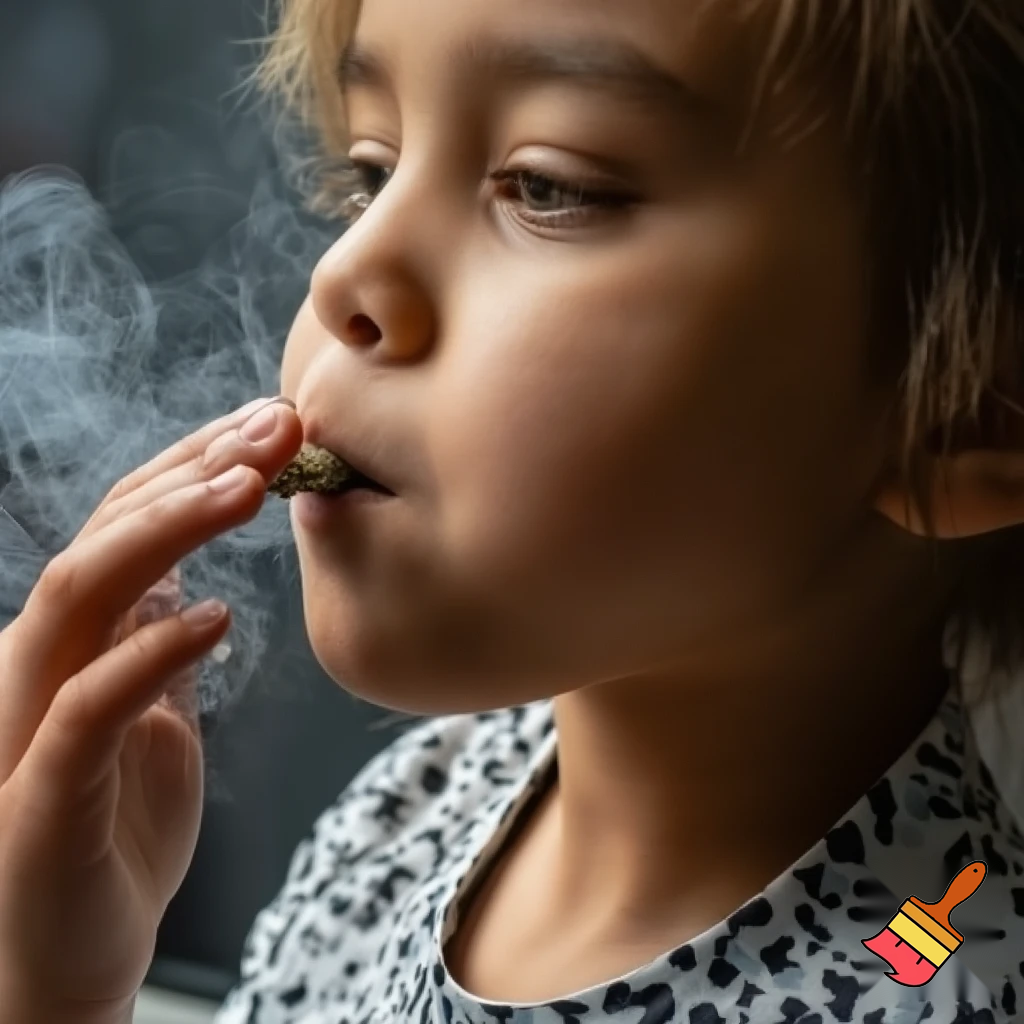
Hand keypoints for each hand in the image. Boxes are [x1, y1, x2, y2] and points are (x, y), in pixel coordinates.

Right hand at [0, 396, 301, 1014]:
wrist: (74, 955)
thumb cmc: (117, 829)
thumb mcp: (153, 716)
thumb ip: (155, 645)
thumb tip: (192, 581)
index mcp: (77, 638)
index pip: (128, 520)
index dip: (198, 462)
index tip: (275, 422)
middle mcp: (43, 662)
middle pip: (106, 533)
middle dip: (194, 468)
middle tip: (278, 425)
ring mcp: (32, 723)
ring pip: (80, 594)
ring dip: (166, 528)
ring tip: (249, 486)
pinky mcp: (41, 796)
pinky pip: (89, 706)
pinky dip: (149, 651)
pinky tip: (217, 616)